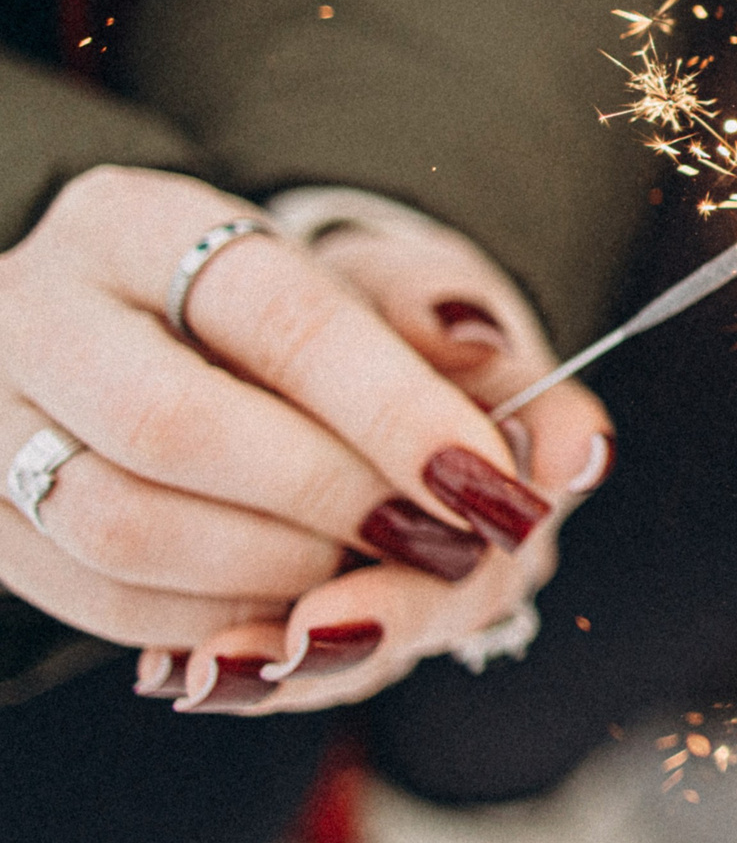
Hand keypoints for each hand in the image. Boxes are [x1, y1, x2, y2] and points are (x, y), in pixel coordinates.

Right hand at [0, 168, 606, 710]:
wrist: (171, 345)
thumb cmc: (302, 324)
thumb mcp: (399, 305)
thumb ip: (496, 368)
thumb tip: (576, 450)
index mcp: (141, 220)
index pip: (273, 312)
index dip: (389, 408)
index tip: (488, 481)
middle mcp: (37, 307)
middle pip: (177, 427)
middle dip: (333, 502)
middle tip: (442, 543)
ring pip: (119, 526)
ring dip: (273, 576)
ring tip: (375, 575)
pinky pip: (95, 601)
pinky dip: (214, 622)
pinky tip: (299, 610)